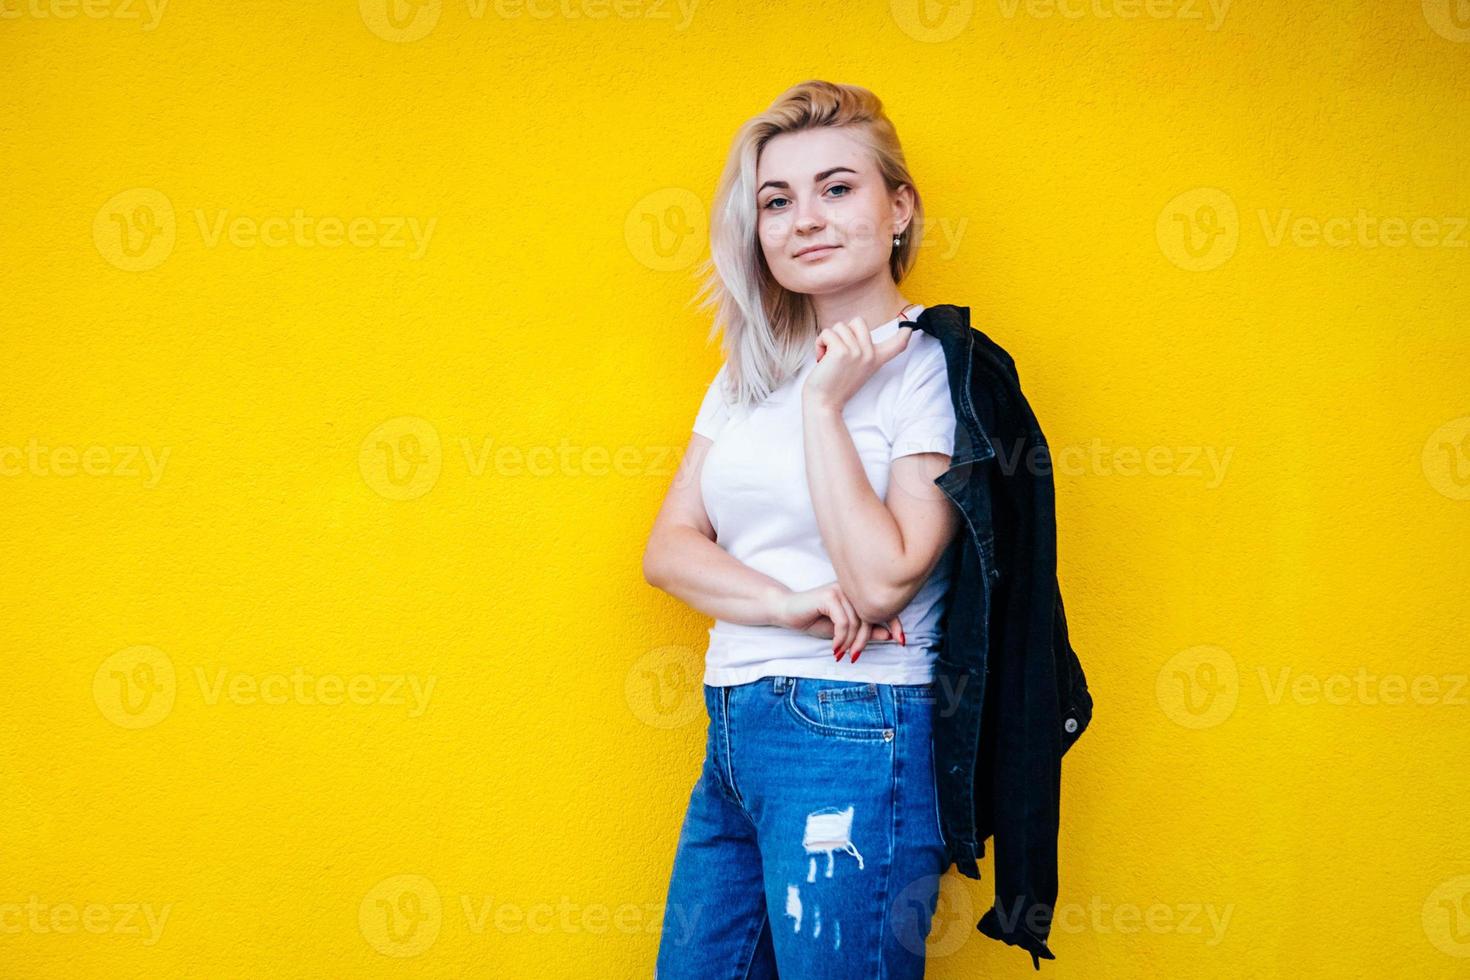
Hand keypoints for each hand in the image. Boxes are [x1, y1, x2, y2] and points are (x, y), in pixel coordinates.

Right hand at [771, 582, 905, 662]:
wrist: (787, 612)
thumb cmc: (814, 620)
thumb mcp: (844, 631)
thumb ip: (865, 631)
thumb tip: (890, 636)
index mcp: (859, 594)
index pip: (883, 607)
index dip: (895, 624)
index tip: (901, 641)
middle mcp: (853, 589)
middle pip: (870, 618)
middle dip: (864, 641)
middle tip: (855, 657)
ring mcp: (841, 590)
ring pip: (857, 622)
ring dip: (850, 642)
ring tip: (841, 653)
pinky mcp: (829, 596)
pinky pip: (843, 622)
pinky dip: (840, 638)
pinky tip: (834, 647)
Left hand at [803, 316, 911, 413]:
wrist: (824, 403)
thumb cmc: (834, 385)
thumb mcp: (857, 368)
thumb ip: (862, 351)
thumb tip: (856, 327)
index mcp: (876, 359)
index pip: (898, 344)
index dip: (906, 332)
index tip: (911, 325)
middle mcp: (870, 354)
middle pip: (858, 321)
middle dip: (843, 331)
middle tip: (837, 351)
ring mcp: (857, 352)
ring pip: (839, 326)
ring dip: (828, 339)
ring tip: (827, 358)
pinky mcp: (841, 351)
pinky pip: (827, 333)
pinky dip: (820, 343)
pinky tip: (821, 358)